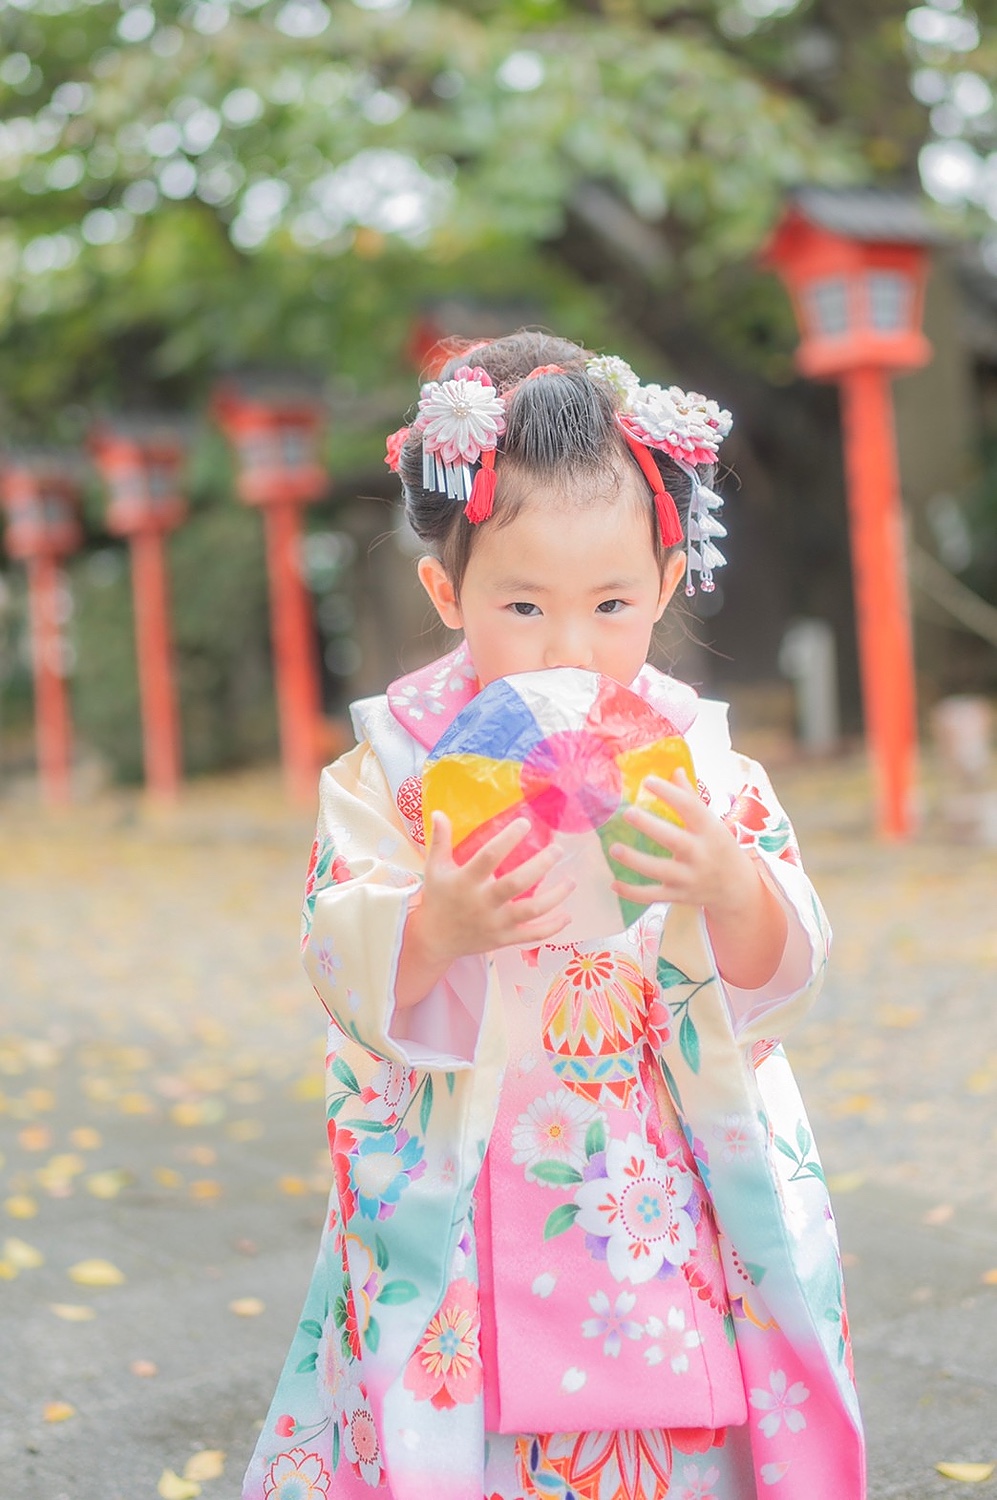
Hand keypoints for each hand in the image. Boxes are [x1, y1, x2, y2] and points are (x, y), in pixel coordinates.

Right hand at [396, 813, 574, 1008]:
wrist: (435, 939)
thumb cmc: (438, 897)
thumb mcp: (435, 868)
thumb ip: (440, 840)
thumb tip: (438, 812)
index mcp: (465, 881)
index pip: (488, 857)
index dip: (508, 839)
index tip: (525, 823)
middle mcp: (482, 903)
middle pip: (516, 883)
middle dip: (540, 865)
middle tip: (557, 849)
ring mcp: (495, 923)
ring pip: (531, 911)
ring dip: (555, 896)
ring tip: (571, 881)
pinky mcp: (504, 940)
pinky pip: (532, 935)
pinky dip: (552, 928)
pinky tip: (567, 916)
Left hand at [610, 769, 786, 988]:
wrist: (736, 888)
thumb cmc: (719, 848)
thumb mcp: (712, 823)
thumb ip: (691, 799)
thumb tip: (675, 771)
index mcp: (710, 831)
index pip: (690, 808)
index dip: (669, 793)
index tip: (648, 781)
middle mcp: (700, 854)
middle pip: (674, 840)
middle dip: (650, 826)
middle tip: (628, 813)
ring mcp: (689, 878)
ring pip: (659, 870)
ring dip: (635, 860)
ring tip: (614, 848)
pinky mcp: (678, 896)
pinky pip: (652, 896)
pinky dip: (632, 893)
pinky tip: (614, 884)